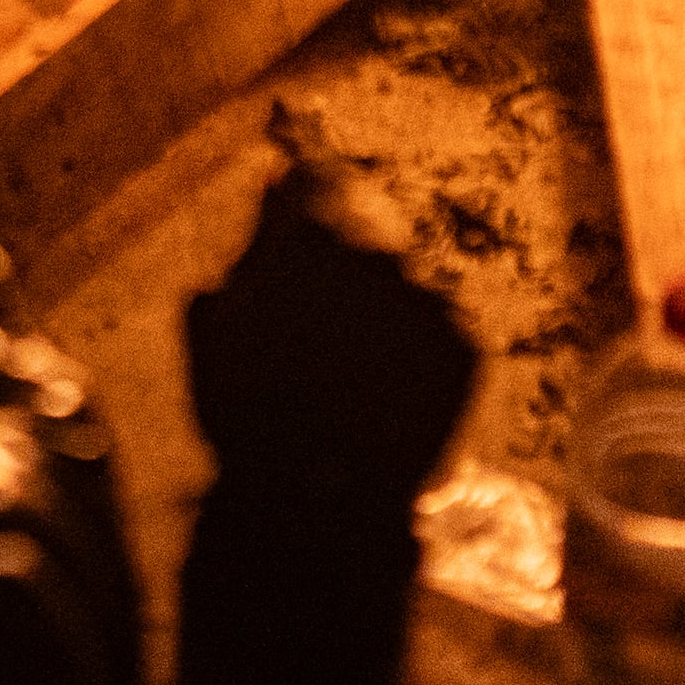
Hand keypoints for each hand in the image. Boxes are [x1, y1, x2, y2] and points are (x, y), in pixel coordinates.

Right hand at [182, 166, 474, 514]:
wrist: (317, 505)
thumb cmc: (249, 415)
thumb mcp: (216, 324)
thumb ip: (247, 243)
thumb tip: (272, 182)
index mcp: (311, 233)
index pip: (318, 179)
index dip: (307, 201)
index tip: (301, 222)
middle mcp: (381, 251)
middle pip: (367, 233)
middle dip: (346, 266)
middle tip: (323, 332)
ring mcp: (430, 298)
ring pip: (407, 285)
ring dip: (386, 313)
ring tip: (354, 377)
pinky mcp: (468, 345)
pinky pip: (443, 330)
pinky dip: (421, 354)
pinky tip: (388, 396)